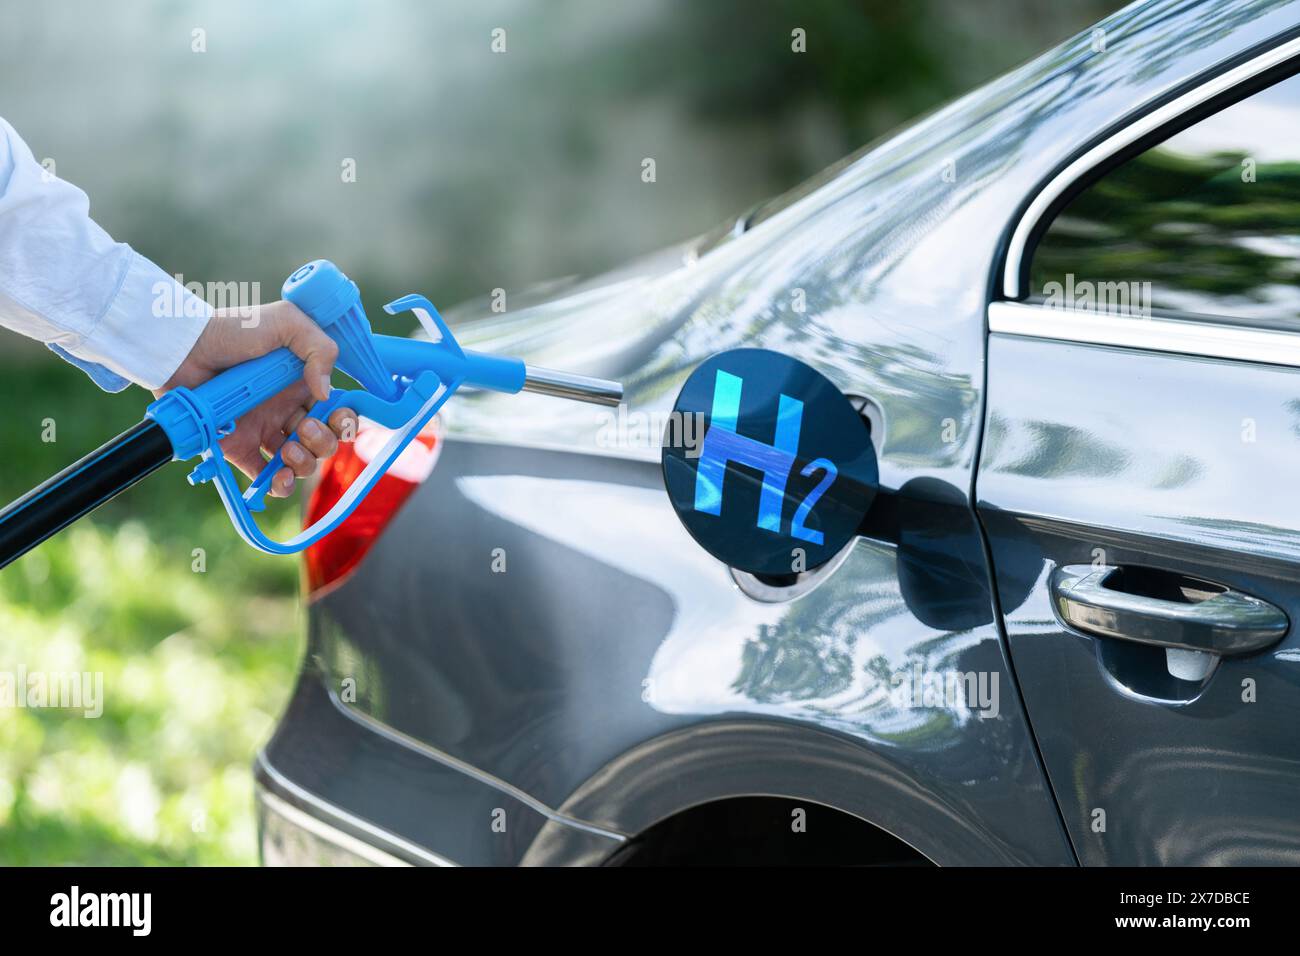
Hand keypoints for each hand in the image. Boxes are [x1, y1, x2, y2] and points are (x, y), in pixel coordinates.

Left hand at [155, 300, 356, 496]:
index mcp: (303, 384)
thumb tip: (325, 394)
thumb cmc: (234, 328)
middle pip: (323, 441)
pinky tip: (278, 477)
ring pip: (300, 462)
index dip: (345, 421)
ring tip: (288, 449)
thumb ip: (320, 350)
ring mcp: (263, 430)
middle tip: (304, 427)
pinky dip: (276, 485)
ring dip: (304, 463)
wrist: (185, 347)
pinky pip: (264, 476)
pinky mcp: (238, 447)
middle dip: (324, 442)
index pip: (337, 411)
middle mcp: (286, 410)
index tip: (336, 418)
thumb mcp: (288, 321)